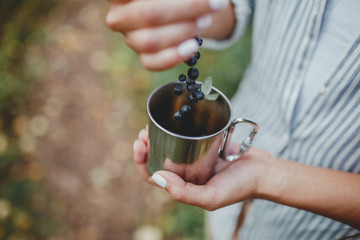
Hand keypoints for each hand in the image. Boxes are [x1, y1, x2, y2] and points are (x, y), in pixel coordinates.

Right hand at [106, 0, 230, 69]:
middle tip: (214, 4)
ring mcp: (129, 37)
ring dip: (184, 31)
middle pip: (148, 14)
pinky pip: (152, 62)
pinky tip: (193, 46)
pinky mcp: (142, 55)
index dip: (176, 1)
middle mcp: (119, 14)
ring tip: (205, 20)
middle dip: (186, 10)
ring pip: (151, 41)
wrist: (183, 6)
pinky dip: (175, 56)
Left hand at [133, 126, 272, 210]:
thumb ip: (184, 193)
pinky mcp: (204, 144)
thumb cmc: (240, 186)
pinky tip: (169, 120)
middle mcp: (186, 173)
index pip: (154, 177)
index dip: (142, 163)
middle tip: (143, 133)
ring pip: (169, 146)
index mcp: (183, 187)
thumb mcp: (211, 197)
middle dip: (146, 147)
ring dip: (156, 136)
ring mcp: (194, 157)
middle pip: (158, 159)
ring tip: (149, 125)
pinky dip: (174, 129)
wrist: (263, 171)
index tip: (140, 145)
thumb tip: (157, 177)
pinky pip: (185, 136)